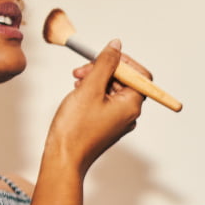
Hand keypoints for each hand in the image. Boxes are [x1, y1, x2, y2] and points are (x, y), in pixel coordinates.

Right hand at [46, 38, 148, 173]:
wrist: (64, 158)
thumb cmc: (76, 129)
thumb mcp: (90, 88)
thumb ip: (105, 64)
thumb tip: (116, 47)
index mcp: (131, 105)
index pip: (140, 75)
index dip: (124, 62)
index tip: (106, 56)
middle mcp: (129, 114)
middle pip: (125, 81)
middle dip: (104, 70)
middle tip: (82, 70)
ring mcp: (118, 120)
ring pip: (112, 90)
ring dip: (96, 80)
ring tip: (77, 81)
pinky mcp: (107, 124)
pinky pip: (105, 101)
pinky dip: (93, 92)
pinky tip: (78, 91)